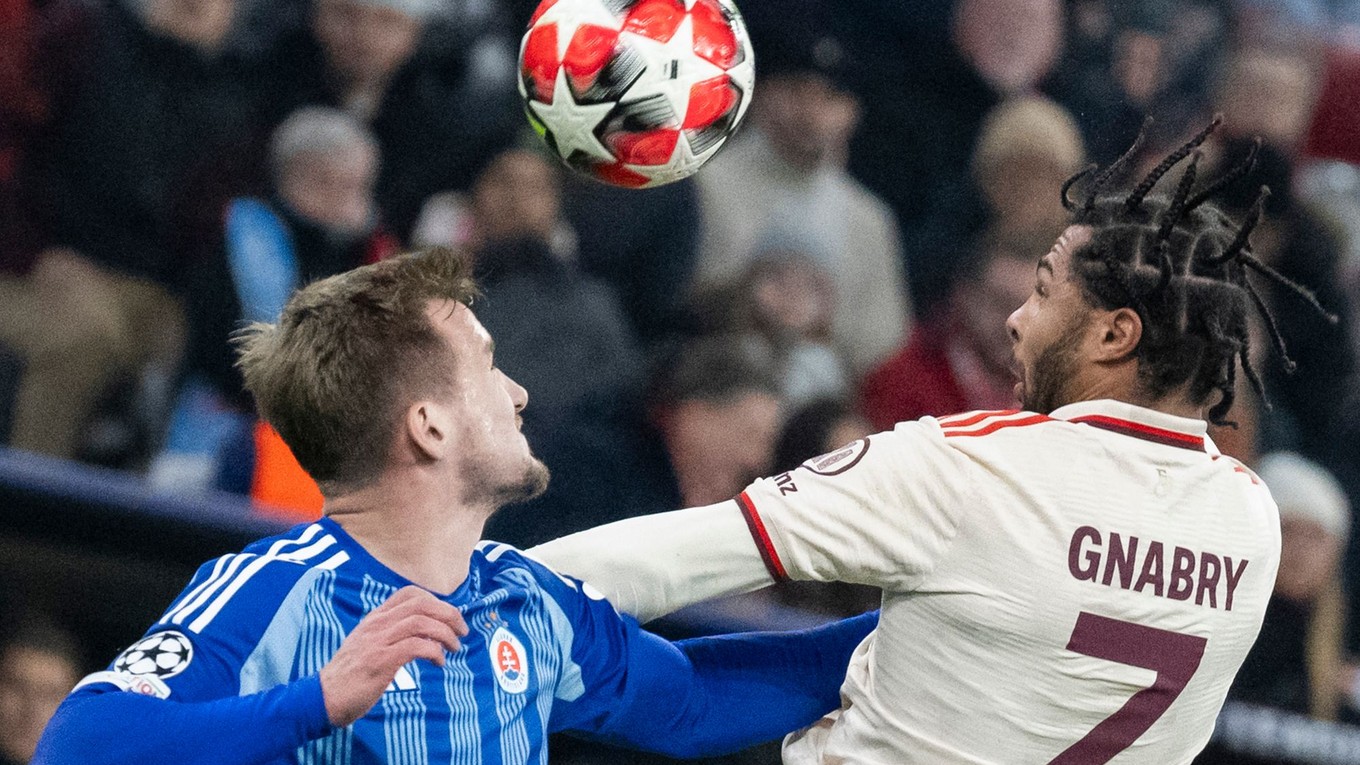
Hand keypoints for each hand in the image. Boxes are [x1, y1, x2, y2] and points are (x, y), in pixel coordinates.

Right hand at [319, 586, 467, 726]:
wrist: (323, 697)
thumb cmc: (350, 675)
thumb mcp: (368, 645)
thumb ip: (390, 634)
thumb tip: (424, 632)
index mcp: (375, 618)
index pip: (409, 593)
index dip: (435, 601)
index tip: (449, 617)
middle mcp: (377, 624)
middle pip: (421, 604)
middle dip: (449, 614)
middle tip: (462, 631)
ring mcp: (378, 641)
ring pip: (421, 622)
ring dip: (445, 634)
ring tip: (454, 648)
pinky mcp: (380, 660)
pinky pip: (416, 647)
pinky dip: (434, 652)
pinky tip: (439, 663)